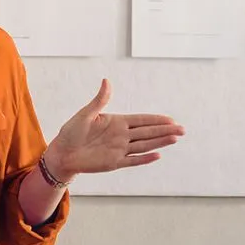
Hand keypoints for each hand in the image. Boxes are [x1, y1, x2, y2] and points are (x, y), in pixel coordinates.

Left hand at [44, 79, 183, 179]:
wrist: (62, 153)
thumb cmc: (71, 132)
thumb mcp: (85, 114)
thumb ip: (100, 100)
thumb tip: (107, 81)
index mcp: (117, 122)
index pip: (141, 120)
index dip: (156, 120)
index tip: (171, 120)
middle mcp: (121, 136)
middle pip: (147, 132)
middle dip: (164, 130)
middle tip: (182, 130)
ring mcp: (119, 150)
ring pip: (144, 146)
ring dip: (159, 142)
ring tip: (175, 139)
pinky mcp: (114, 163)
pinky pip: (132, 160)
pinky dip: (145, 159)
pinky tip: (158, 155)